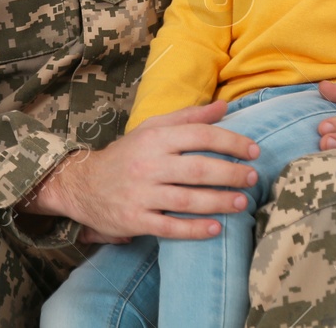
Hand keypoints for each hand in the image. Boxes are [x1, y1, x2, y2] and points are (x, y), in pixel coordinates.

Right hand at [25, 101, 261, 240]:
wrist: (82, 184)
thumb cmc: (126, 154)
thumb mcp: (151, 129)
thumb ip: (188, 118)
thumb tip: (223, 106)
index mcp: (154, 139)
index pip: (199, 135)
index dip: (230, 142)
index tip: (253, 150)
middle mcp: (148, 164)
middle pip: (197, 169)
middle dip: (230, 174)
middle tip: (253, 178)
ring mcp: (141, 194)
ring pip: (186, 199)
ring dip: (219, 202)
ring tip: (242, 203)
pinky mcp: (135, 219)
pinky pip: (169, 226)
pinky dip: (194, 229)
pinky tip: (215, 228)